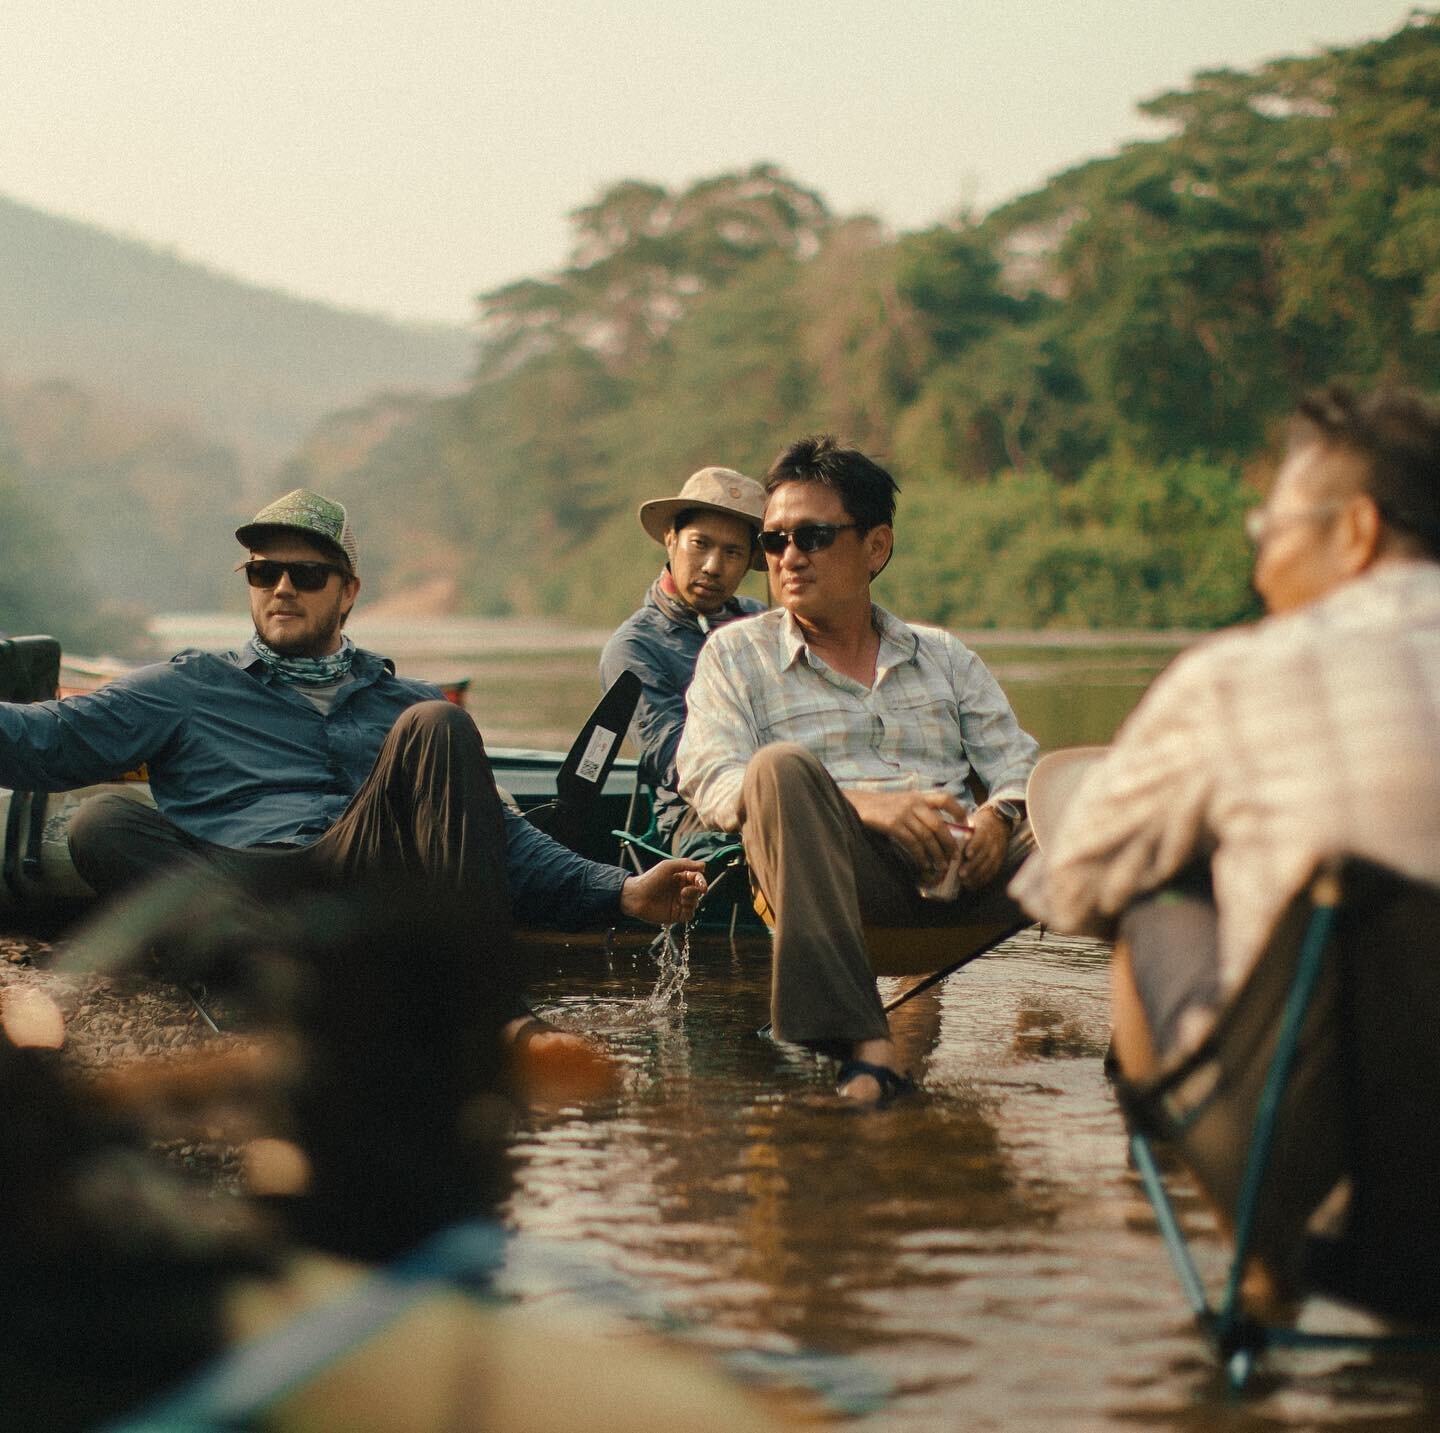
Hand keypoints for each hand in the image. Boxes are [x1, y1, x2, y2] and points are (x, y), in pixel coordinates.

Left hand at [620, 859, 707, 924]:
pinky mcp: (676, 914)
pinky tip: (682, 905)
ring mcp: (678, 903)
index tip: (702, 885)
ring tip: (682, 896)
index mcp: (680, 878)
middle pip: (698, 891)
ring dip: (692, 899)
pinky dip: (690, 910)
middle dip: (697, 890)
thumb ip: (686, 864)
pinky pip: (689, 914)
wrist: (636, 896)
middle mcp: (681, 890)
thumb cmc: (650, 879)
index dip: (701, 881)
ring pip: (695, 902)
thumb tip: (704, 865)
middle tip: (687, 890)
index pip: (697, 878)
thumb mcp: (667, 866)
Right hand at [846, 788, 968, 878]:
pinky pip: (912, 843)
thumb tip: (938, 832)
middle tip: (955, 856)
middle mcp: (914, 803)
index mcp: (918, 796)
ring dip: (936, 854)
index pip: (944, 798)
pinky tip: (924, 865)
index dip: (958, 810)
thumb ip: (919, 812)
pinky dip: (920, 856)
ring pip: (927, 837)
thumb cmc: (881, 806)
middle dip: (949, 843)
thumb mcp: (903, 803)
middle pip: (939, 824)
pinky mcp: (893, 824)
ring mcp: (903, 813)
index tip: (965, 824)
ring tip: (941, 866)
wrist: (858, 804)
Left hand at [957, 806, 1008, 889]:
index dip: (974, 847)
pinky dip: (982, 880)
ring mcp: (997, 853)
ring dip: (976, 875)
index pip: (980, 838)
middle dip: (972, 866)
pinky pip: (992, 873)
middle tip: (961, 874)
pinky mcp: (999, 861)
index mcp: (984, 830)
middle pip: (984, 855)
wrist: (999, 823)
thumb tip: (940, 838)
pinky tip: (972, 885)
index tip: (967, 854)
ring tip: (965, 882)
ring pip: (988, 866)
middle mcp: (993, 842)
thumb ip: (959, 830)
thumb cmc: (978, 824)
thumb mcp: (970, 821)